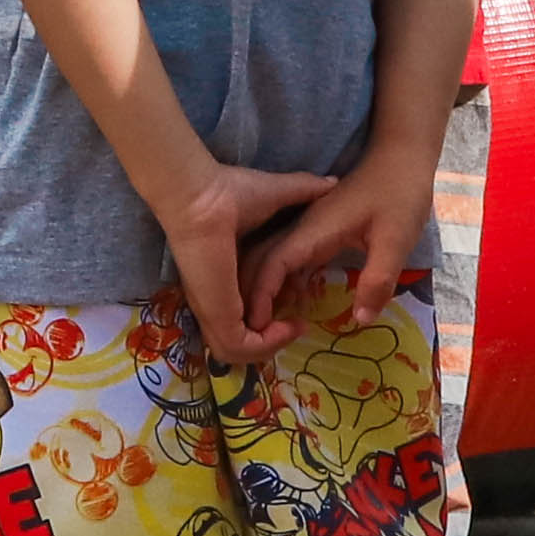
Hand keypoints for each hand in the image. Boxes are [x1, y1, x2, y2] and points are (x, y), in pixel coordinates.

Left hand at [151, 156, 338, 363]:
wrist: (204, 194)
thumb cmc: (231, 191)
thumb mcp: (277, 196)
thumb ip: (303, 192)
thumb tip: (331, 183)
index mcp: (221, 278)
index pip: (243, 314)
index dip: (270, 316)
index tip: (297, 300)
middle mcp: (214, 298)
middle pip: (240, 340)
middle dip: (271, 339)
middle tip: (296, 324)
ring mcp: (213, 308)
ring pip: (238, 351)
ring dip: (271, 345)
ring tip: (295, 327)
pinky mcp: (218, 313)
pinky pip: (243, 347)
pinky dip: (268, 345)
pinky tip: (290, 326)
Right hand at [241, 153, 431, 342]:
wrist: (401, 154)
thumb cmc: (400, 194)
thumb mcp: (396, 239)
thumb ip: (378, 279)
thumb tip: (360, 321)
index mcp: (314, 230)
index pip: (273, 264)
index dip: (261, 295)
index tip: (259, 326)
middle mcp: (303, 228)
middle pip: (262, 261)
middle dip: (254, 297)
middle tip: (259, 334)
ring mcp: (308, 227)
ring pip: (271, 259)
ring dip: (264, 288)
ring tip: (269, 324)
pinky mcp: (317, 229)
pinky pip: (288, 257)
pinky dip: (281, 280)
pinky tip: (291, 300)